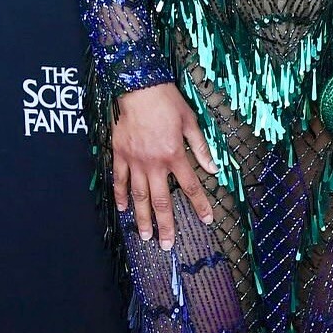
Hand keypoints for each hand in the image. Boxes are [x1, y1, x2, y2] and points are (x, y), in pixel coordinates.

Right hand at [112, 83, 219, 249]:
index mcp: (175, 155)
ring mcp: (135, 161)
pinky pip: (119, 179)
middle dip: (165, 225)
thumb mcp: (191, 121)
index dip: (200, 205)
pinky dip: (120, 195)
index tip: (206, 220)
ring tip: (145, 236)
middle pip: (161, 201)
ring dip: (142, 218)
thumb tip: (214, 167)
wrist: (139, 88)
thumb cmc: (167, 102)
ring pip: (139, 196)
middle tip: (167, 244)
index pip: (191, 186)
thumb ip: (201, 147)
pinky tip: (122, 209)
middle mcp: (155, 163)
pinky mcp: (120, 155)